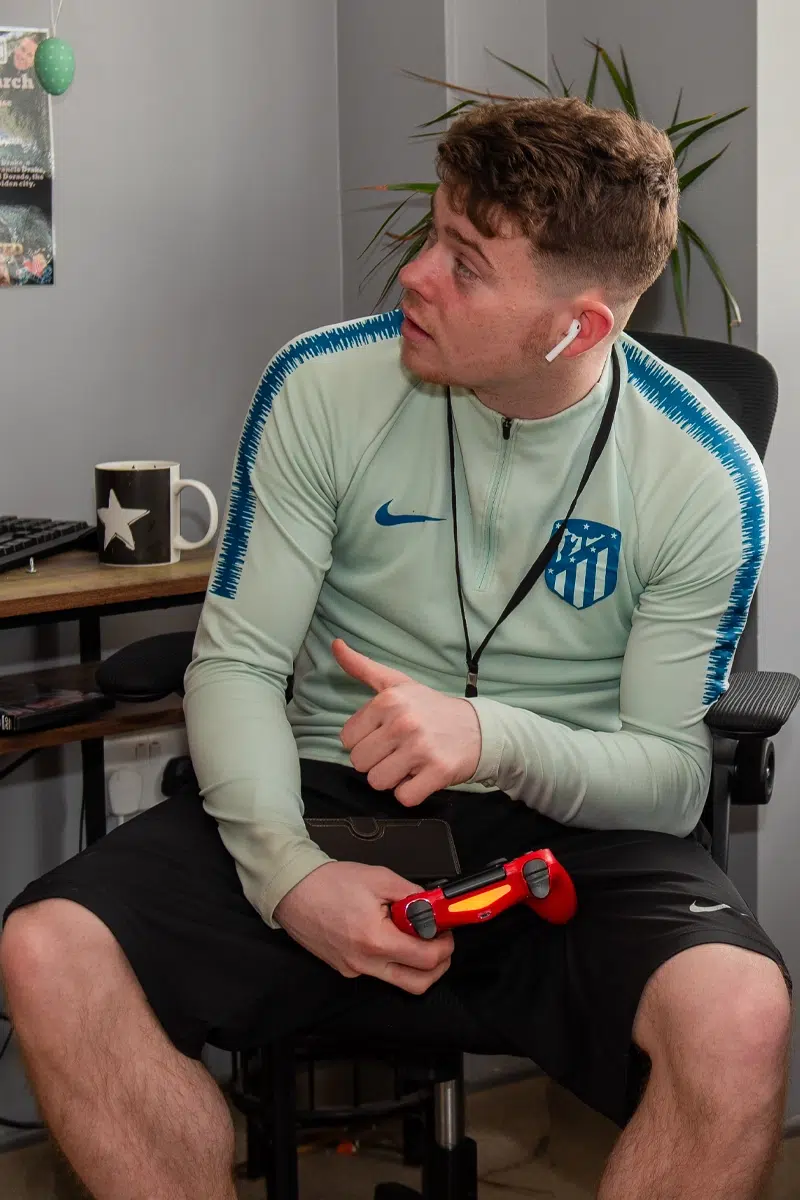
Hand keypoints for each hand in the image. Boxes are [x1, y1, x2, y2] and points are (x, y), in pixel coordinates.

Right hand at [274, 861, 453, 994]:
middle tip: (440, 942)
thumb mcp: (380, 878)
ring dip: (416, 965)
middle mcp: (365, 964)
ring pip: (398, 981)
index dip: (445, 945)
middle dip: (438, 965)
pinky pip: (378, 972)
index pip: (426, 959)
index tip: (446, 930)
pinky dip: (392, 959)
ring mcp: (353, 970)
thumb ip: (412, 894)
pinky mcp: (345, 969)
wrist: (293, 891)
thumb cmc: (331, 882)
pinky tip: (387, 935)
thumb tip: (434, 904)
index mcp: (376, 941)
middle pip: (418, 984)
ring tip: (415, 936)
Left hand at [333, 638, 481, 806]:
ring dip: (392, 778)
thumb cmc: (430, 708)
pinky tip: (421, 776)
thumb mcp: (396, 683)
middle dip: (376, 760)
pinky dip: (410, 792)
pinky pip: (404, 797)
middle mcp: (403, 722)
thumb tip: (336, 645)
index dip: (364, 740)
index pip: (347, 738)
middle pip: (359, 763)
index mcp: (388, 700)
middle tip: (397, 750)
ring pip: (377, 782)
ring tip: (409, 762)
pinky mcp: (438, 772)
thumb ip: (362, 667)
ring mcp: (421, 748)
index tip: (383, 734)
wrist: (477, 728)